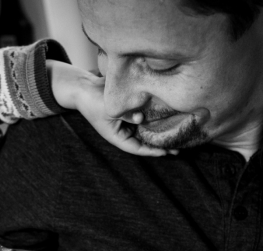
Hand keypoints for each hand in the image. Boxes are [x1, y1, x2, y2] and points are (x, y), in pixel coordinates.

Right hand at [47, 60, 177, 156]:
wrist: (84, 86)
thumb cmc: (93, 100)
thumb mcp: (109, 110)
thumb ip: (126, 115)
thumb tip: (141, 117)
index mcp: (117, 136)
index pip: (137, 148)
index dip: (151, 151)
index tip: (166, 152)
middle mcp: (124, 131)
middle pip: (145, 141)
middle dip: (160, 144)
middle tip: (178, 148)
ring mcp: (128, 121)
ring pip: (147, 130)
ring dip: (160, 131)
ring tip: (177, 134)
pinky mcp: (131, 111)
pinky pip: (145, 117)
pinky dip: (155, 119)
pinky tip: (168, 118)